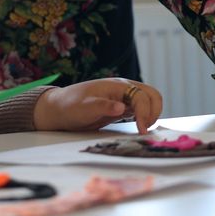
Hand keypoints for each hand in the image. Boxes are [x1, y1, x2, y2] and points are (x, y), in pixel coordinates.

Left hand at [33, 78, 162, 133]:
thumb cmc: (70, 106)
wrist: (60, 109)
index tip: (142, 129)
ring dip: (152, 113)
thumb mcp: (84, 108)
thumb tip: (122, 107)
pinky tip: (140, 126)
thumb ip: (102, 106)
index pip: (141, 96)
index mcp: (116, 85)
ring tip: (143, 128)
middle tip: (145, 128)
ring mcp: (124, 97)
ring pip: (149, 100)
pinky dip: (146, 116)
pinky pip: (141, 109)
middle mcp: (123, 89)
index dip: (144, 112)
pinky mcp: (122, 107)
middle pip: (152, 94)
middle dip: (154, 110)